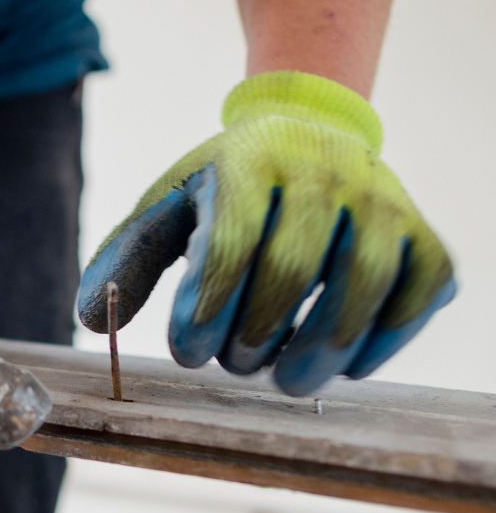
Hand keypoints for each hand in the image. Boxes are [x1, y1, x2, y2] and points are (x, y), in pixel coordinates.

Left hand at [77, 72, 455, 395]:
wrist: (305, 133)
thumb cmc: (225, 186)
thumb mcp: (168, 206)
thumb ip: (126, 259)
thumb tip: (89, 319)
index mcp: (247, 161)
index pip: (228, 244)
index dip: (205, 311)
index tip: (187, 354)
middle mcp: (323, 172)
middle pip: (291, 270)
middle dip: (254, 336)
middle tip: (233, 364)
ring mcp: (382, 199)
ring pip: (361, 284)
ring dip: (319, 349)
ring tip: (285, 379)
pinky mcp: (422, 232)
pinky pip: (419, 291)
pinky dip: (385, 339)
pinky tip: (347, 364)